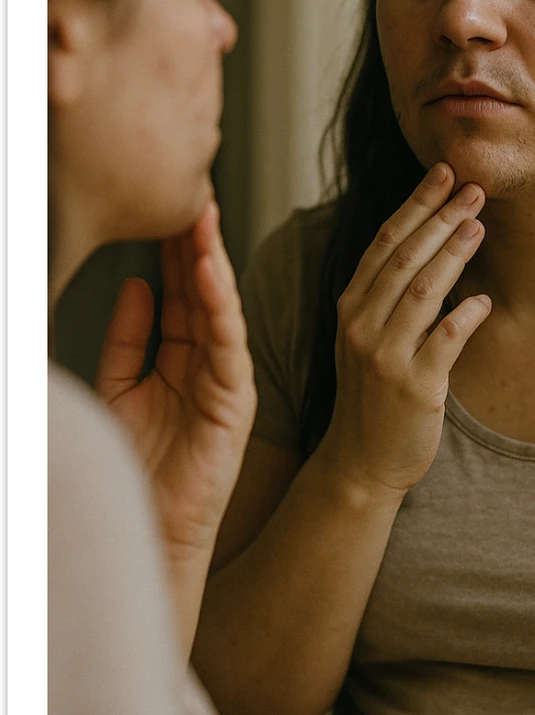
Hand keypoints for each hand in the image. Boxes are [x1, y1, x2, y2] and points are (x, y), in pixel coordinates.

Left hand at [95, 200, 256, 572]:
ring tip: (201, 214)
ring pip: (219, 307)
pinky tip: (206, 270)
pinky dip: (219, 304)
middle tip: (191, 188)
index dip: (171, 247)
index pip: (178, 290)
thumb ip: (126, 338)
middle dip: (196, 239)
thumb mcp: (119, 387)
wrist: (148, 526)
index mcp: (182, 358)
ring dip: (210, 259)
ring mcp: (226, 380)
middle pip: (202, 289)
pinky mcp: (235, 401)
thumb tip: (133, 284)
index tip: (165, 200)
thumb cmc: (135, 467)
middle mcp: (210, 364)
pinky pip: (228, 342)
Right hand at [321, 162, 490, 498]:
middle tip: (475, 188)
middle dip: (441, 217)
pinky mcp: (414, 387)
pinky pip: (446, 341)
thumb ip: (389, 296)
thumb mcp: (367, 338)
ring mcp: (385, 356)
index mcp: (350, 307)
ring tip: (480, 225)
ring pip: (424, 291)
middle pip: (405, 257)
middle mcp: (361, 326)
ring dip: (455, 254)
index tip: (443, 173)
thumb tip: (430, 244)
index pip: (383, 242)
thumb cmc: (373, 395)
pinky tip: (485, 301)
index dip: (415, 204)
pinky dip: (467, 316)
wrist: (361, 461)